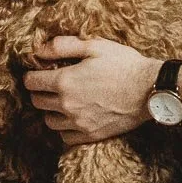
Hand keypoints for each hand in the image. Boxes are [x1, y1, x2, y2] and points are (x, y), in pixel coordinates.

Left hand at [24, 36, 158, 143]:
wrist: (150, 89)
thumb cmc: (124, 64)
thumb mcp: (94, 46)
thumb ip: (63, 46)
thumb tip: (39, 49)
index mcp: (65, 81)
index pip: (31, 82)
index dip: (32, 75)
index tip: (39, 72)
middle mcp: (67, 105)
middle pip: (37, 102)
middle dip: (39, 91)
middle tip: (50, 84)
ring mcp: (78, 123)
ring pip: (49, 121)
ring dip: (51, 111)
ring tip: (62, 101)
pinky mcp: (90, 135)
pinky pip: (65, 137)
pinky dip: (64, 128)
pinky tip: (73, 117)